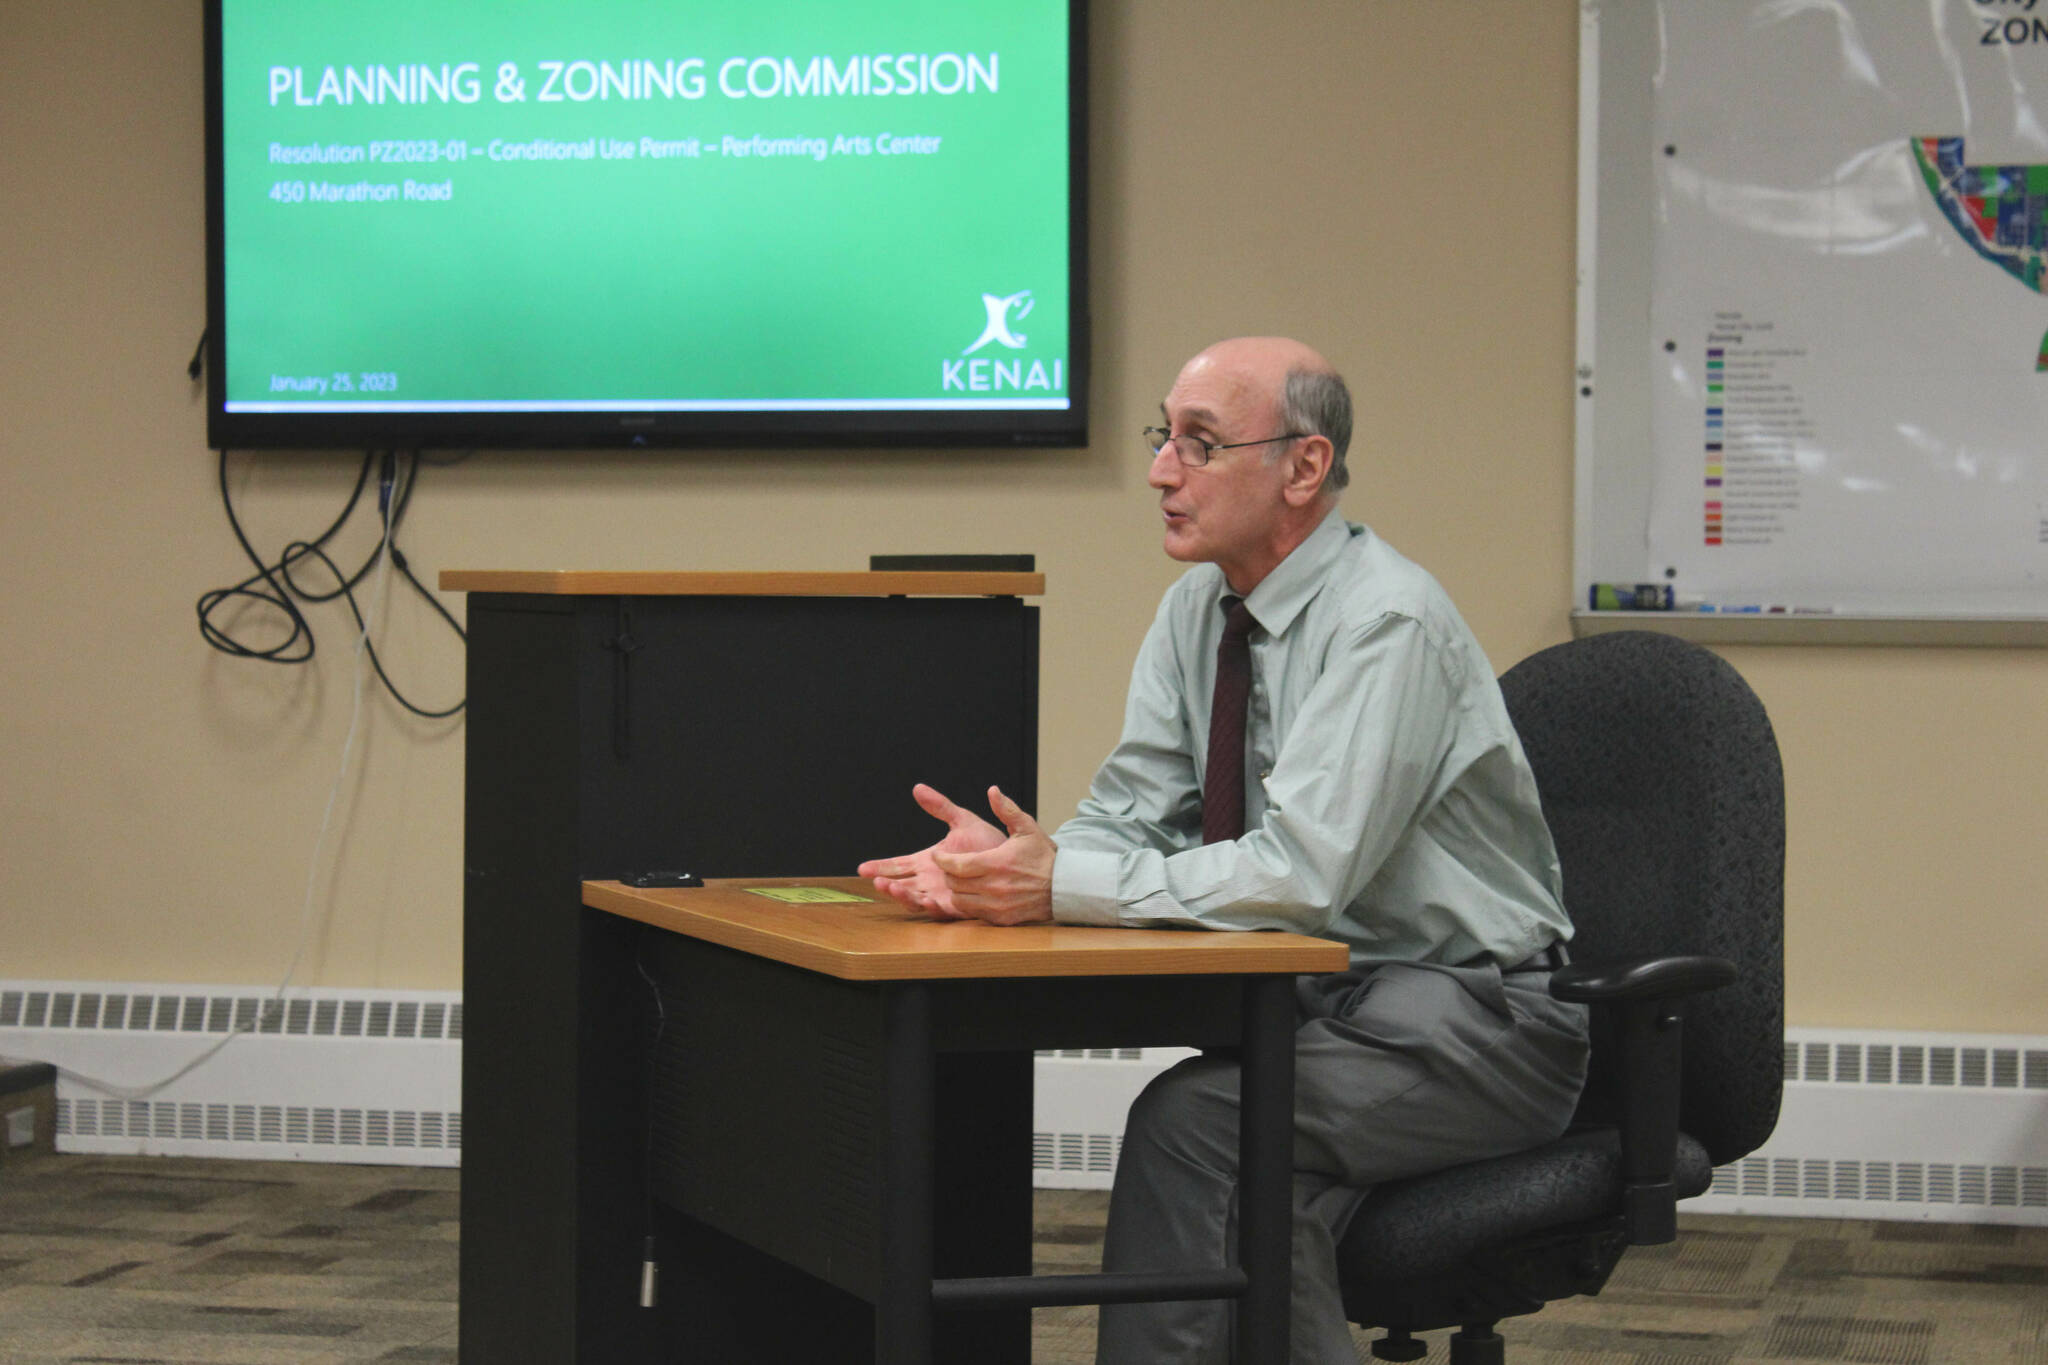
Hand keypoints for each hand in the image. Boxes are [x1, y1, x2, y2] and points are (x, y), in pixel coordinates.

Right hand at [857, 783, 1006, 917]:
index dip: (880, 867)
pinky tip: (924, 900)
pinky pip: (939, 911)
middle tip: (874, 880)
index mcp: (927, 861)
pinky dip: (928, 906)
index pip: (897, 865)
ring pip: (914, 899)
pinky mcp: (957, 906)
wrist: (1014, 860)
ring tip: (891, 888)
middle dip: (885, 883)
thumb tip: (918, 788)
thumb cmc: (988, 842)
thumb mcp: (962, 820)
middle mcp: (930, 880)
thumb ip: (940, 806)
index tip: (862, 868)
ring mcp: (941, 894)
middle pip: (900, 884)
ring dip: (901, 895)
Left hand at [930, 786, 1055, 925]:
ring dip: (957, 890)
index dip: (942, 860)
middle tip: (951, 866)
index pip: (956, 865)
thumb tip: (992, 791)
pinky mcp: (1001, 919)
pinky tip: (976, 892)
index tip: (937, 854)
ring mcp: (997, 906)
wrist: (1064, 887)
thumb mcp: (1027, 828)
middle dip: (948, 873)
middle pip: (953, 884)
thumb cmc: (1043, 856)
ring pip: (960, 900)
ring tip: (961, 879)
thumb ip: (1007, 810)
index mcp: (996, 863)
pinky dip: (970, 903)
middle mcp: (994, 887)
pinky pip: (974, 913)